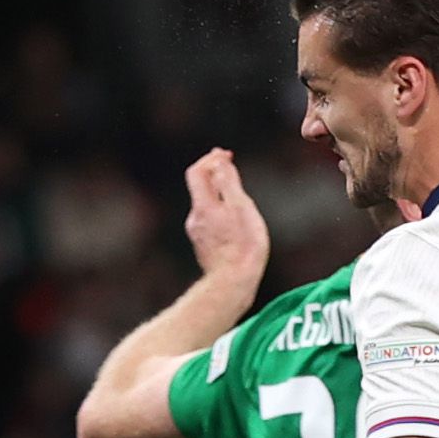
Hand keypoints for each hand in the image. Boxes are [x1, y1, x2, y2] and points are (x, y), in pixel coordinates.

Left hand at [182, 148, 270, 290]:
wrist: (233, 282)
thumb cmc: (243, 245)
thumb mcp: (240, 206)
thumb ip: (228, 182)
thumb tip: (219, 162)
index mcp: (203, 206)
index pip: (197, 172)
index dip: (210, 159)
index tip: (226, 155)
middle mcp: (195, 219)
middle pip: (200, 188)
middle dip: (215, 174)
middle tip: (231, 167)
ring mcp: (198, 234)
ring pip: (206, 206)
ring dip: (219, 195)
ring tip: (237, 195)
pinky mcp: (204, 247)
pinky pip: (210, 222)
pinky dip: (220, 213)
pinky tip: (234, 221)